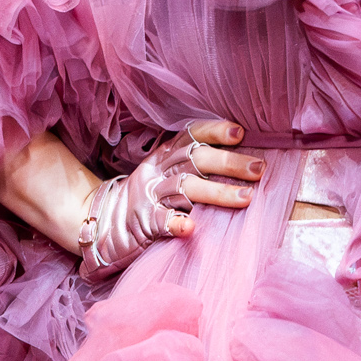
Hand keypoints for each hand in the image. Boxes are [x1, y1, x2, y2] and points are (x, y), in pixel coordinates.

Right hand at [77, 116, 261, 280]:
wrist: (101, 222)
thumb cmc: (147, 197)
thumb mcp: (165, 172)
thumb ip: (194, 163)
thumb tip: (243, 159)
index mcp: (165, 156)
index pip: (190, 136)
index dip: (214, 131)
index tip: (239, 133)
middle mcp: (159, 172)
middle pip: (195, 160)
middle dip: (229, 163)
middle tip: (259, 169)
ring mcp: (150, 197)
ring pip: (186, 189)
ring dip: (217, 192)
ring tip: (246, 198)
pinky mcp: (144, 224)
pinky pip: (161, 222)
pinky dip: (176, 224)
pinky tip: (191, 229)